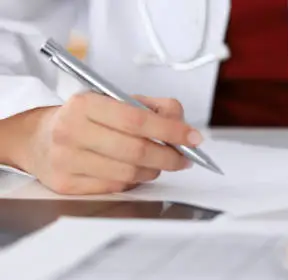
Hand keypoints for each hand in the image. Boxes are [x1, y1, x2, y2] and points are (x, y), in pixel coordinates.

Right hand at [16, 93, 200, 194]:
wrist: (37, 138)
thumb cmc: (85, 118)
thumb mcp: (115, 100)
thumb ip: (153, 107)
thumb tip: (183, 125)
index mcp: (85, 104)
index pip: (137, 119)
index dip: (171, 130)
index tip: (194, 138)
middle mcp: (71, 131)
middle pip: (136, 150)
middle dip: (169, 156)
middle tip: (184, 157)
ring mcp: (66, 160)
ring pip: (129, 173)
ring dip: (153, 170)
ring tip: (158, 162)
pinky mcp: (67, 184)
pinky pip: (115, 187)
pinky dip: (133, 181)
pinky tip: (134, 171)